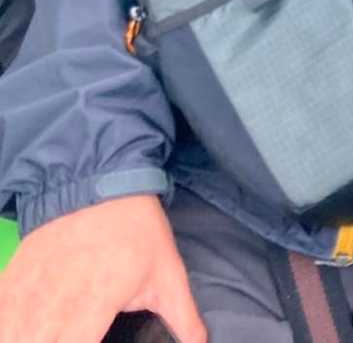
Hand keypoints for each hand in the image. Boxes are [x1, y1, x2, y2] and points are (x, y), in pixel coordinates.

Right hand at [0, 194, 205, 342]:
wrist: (99, 177)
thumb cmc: (136, 228)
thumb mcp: (167, 270)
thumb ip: (182, 315)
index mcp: (92, 306)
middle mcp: (52, 304)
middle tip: (72, 338)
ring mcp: (26, 292)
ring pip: (13, 337)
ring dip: (26, 341)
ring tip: (47, 337)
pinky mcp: (10, 280)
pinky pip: (0, 320)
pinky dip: (7, 329)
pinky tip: (20, 331)